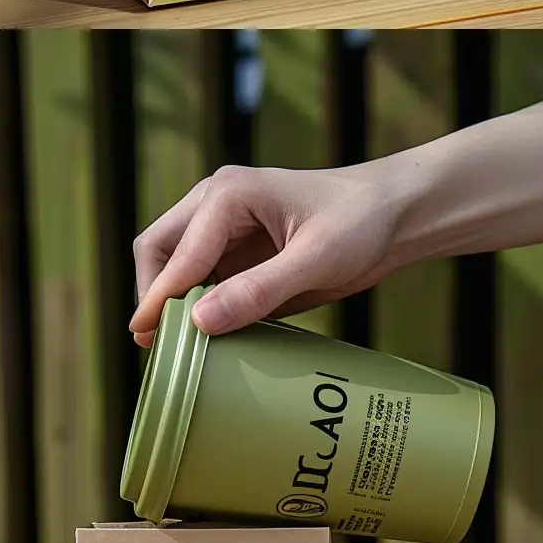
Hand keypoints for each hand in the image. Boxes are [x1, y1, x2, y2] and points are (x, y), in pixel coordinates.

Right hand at [130, 162, 407, 344]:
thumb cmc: (362, 222)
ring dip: (172, 302)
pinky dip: (198, 305)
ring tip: (177, 348)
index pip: (178, 254)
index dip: (159, 299)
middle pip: (159, 250)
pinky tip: (208, 337)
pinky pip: (203, 279)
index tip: (146, 339)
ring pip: (174, 265)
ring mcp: (225, 228)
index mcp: (230, 194)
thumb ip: (260, 289)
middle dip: (154, 294)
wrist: (396, 214)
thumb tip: (200, 322)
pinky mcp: (240, 251)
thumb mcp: (316, 259)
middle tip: (158, 346)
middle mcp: (217, 204)